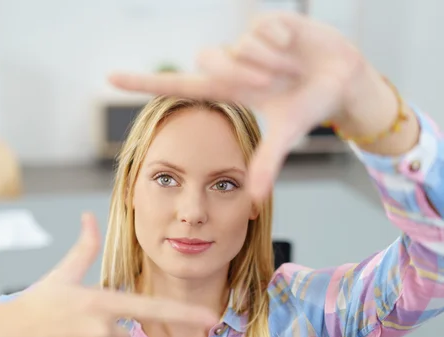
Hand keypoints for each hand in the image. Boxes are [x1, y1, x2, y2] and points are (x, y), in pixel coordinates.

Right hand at [0, 212, 216, 336]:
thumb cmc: (32, 305)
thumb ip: (84, 247)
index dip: (184, 313)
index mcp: (100, 302)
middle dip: (106, 333)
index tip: (211, 319)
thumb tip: (89, 217)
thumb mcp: (60, 275)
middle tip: (76, 328)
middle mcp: (101, 330)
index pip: (150, 308)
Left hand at [108, 12, 390, 201]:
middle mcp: (232, 64)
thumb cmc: (310, 108)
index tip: (108, 78)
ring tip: (289, 69)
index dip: (143, 82)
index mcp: (227, 90)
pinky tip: (295, 47)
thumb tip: (252, 199)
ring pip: (238, 45)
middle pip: (207, 59)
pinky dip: (282, 41)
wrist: (345, 80)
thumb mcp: (287, 136)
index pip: (177, 85)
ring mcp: (248, 42)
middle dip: (238, 73)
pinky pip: (262, 28)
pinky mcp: (268, 22)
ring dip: (266, 62)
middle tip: (267, 84)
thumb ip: (267, 163)